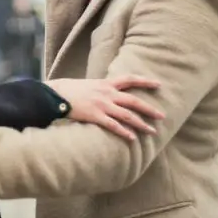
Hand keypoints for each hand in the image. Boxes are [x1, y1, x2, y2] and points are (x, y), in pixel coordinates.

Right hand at [46, 76, 163, 141]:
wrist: (55, 95)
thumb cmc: (68, 90)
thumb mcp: (88, 84)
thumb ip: (100, 89)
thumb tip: (108, 93)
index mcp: (105, 84)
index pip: (130, 79)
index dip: (145, 81)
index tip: (158, 84)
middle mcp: (107, 93)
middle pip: (134, 101)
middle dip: (149, 109)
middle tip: (161, 116)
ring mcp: (102, 105)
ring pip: (127, 115)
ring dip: (141, 124)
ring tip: (152, 131)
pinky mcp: (95, 116)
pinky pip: (113, 125)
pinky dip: (124, 132)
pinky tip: (132, 138)